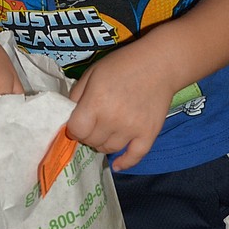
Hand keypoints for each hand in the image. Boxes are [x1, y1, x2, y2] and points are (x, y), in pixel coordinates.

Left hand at [66, 44, 175, 170]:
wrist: (160, 64)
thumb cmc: (123, 65)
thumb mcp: (93, 73)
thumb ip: (77, 95)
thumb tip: (68, 116)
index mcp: (96, 102)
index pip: (76, 130)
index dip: (73, 128)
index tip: (78, 122)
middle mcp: (113, 119)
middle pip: (91, 141)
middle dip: (88, 135)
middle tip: (94, 124)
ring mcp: (132, 129)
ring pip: (109, 149)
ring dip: (103, 143)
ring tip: (107, 131)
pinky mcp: (148, 134)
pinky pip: (134, 157)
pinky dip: (124, 163)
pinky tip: (117, 164)